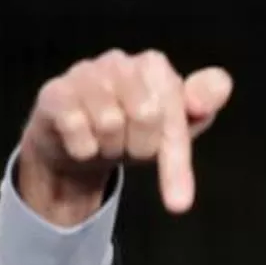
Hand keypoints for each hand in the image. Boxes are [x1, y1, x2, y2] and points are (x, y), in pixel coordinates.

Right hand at [17, 48, 232, 224]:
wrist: (76, 142)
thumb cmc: (132, 131)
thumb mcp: (174, 127)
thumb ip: (202, 106)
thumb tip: (210, 95)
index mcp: (155, 66)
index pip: (177, 111)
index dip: (176, 160)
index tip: (179, 203)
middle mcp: (120, 61)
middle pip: (147, 115)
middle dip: (141, 148)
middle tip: (130, 147)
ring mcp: (84, 73)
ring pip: (110, 123)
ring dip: (110, 148)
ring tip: (105, 141)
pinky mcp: (55, 92)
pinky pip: (77, 129)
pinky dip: (83, 149)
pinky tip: (81, 141)